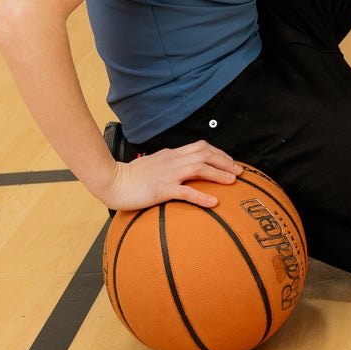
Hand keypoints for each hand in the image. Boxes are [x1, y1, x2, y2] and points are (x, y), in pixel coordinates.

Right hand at [98, 143, 241, 211]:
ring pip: (199, 168)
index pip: (200, 147)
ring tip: (232, 181)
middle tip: (239, 172)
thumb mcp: (154, 164)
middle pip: (205, 153)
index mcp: (171, 154)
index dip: (219, 153)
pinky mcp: (161, 188)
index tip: (230, 162)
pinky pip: (185, 191)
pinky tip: (213, 202)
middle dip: (225, 161)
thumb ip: (169, 164)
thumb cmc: (130, 177)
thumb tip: (183, 170)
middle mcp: (172, 160)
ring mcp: (167, 174)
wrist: (111, 180)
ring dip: (218, 174)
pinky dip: (202, 196)